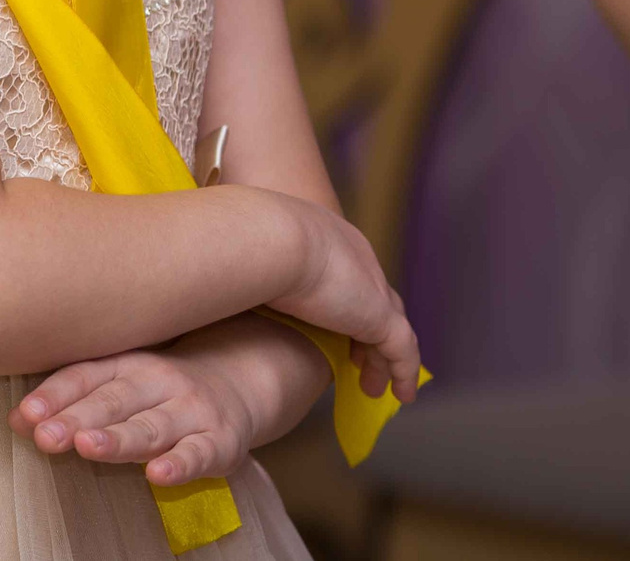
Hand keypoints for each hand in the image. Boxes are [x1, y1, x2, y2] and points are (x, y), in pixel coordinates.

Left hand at [11, 317, 321, 484]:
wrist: (240, 381)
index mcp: (127, 363)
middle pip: (113, 401)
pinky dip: (180, 465)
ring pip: (151, 426)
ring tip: (87, 447)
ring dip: (118, 438)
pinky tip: (158, 475)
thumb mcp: (119, 382)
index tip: (25, 414)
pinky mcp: (220, 441)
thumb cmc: (159, 388)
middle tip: (45, 435)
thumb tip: (16, 419)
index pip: (85, 376)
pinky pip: (199, 454)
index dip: (54, 394)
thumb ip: (71, 399)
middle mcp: (158, 382)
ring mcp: (190, 411)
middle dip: (77, 418)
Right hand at [263, 190, 422, 401]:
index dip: (344, 301)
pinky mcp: (379, 317)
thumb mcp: (252, 253)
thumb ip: (252, 271)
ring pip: (389, 328)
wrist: (269, 238)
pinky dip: (402, 372)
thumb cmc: (248, 242)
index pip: (347, 273)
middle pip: (374, 299)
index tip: (333, 326)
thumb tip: (227, 288)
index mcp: (326, 236)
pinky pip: (401, 351)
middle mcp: (355, 257)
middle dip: (368, 330)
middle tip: (359, 358)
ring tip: (373, 386)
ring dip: (381, 358)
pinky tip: (400, 395)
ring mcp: (371, 287)